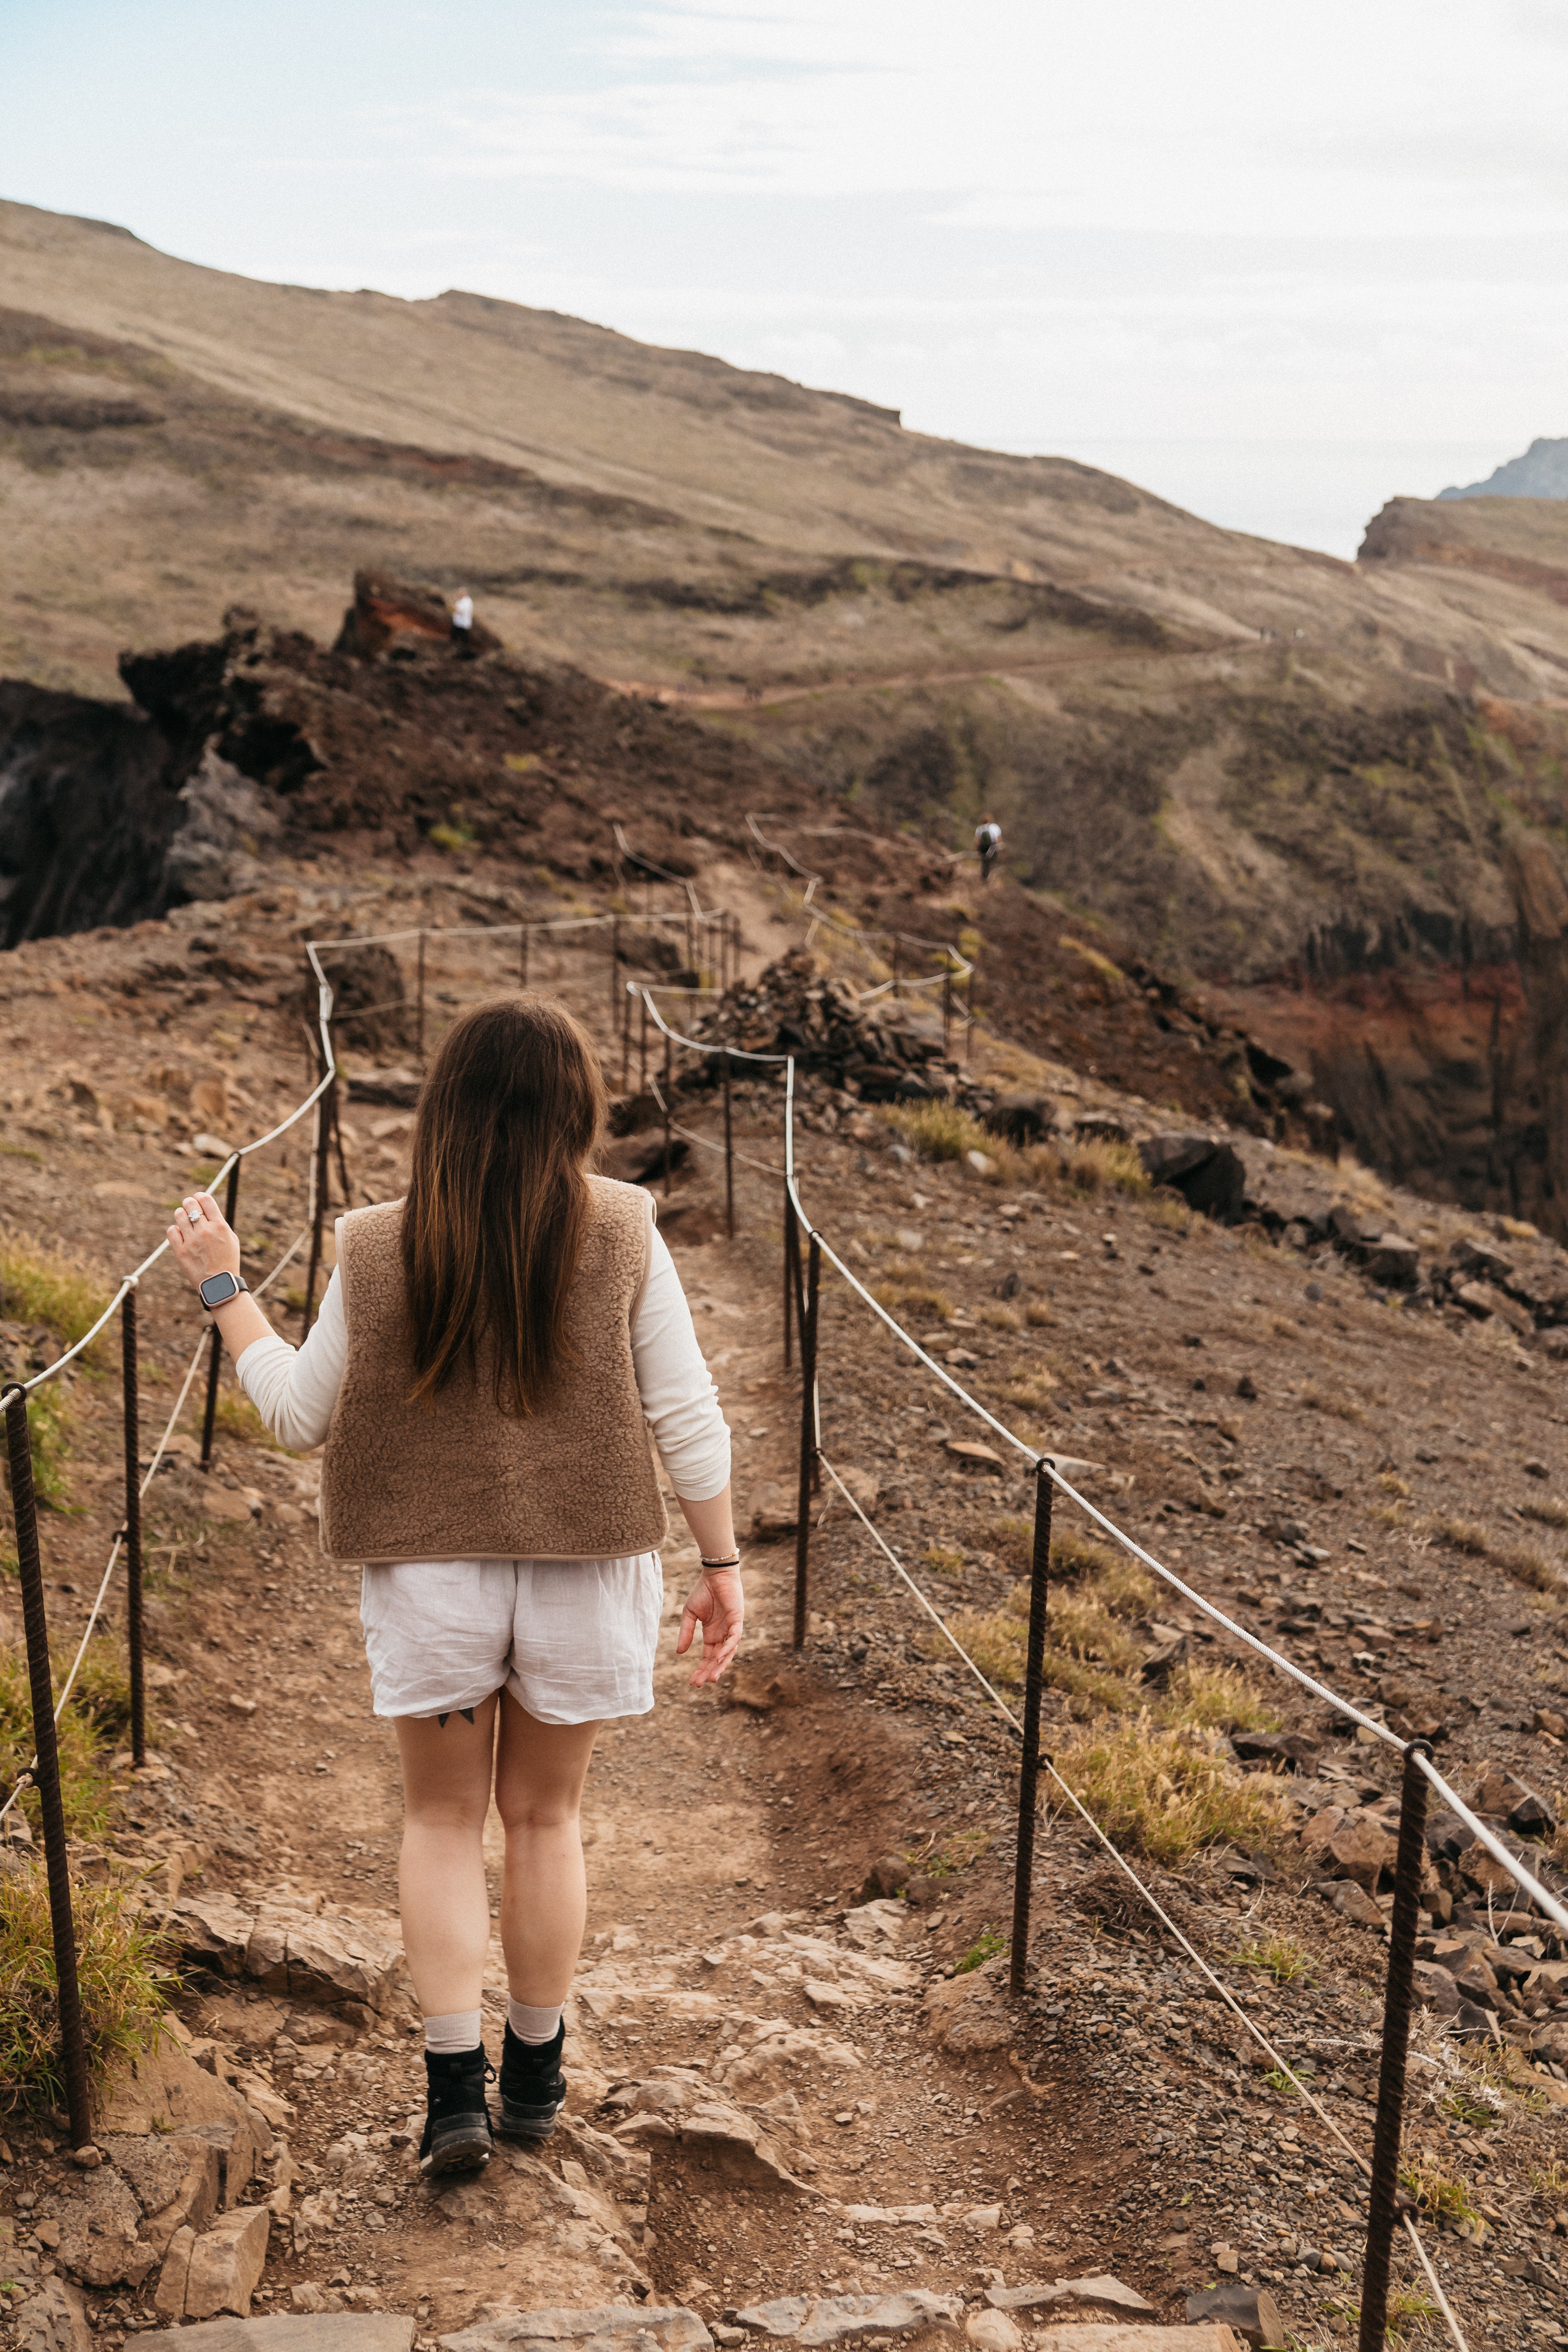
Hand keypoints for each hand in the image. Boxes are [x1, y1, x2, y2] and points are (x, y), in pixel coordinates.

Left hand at [166, 1191, 240, 1294]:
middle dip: (189, 1204)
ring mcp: (192, 1241)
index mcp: (220, 1226)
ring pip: (179, 1215)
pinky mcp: (181, 1251)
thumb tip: (207, 1209)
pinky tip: (180, 1234)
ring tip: (184, 1221)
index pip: (206, 1200)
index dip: (200, 1196)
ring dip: (181, 1215)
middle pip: (190, 1204)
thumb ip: (219, 1222)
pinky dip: (175, 1230)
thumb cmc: (228, 1261)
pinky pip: (171, 1231)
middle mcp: (205, 1231)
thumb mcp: (231, 1239)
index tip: (198, 1198)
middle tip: (189, 1208)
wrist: (219, 1284)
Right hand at [676, 1567, 743, 1686]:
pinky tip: (719, 1656)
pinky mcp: (737, 1620)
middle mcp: (722, 1634)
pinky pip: (734, 1637)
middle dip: (710, 1672)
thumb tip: (679, 1653)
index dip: (701, 1669)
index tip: (692, 1682)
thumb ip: (685, 1633)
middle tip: (701, 1684)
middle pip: (718, 1659)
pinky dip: (728, 1647)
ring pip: (728, 1652)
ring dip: (721, 1665)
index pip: (708, 1657)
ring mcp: (731, 1628)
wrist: (714, 1574)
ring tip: (712, 1677)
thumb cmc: (703, 1591)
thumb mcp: (689, 1614)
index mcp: (712, 1634)